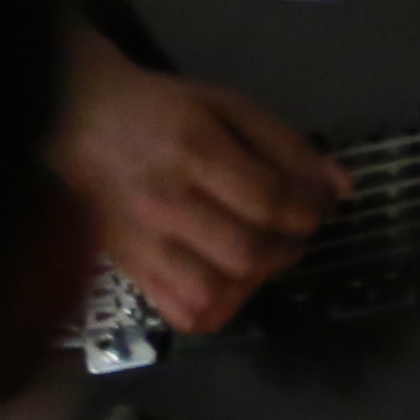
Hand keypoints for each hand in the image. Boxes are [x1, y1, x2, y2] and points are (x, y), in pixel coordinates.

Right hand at [55, 48, 351, 331]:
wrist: (78, 122)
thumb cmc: (161, 110)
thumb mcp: (227, 106)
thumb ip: (286, 145)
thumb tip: (342, 188)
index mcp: (194, 151)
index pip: (270, 200)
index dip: (309, 211)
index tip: (316, 207)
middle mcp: (166, 202)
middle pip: (247, 253)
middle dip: (286, 249)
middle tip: (288, 233)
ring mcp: (143, 242)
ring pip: (214, 294)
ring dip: (252, 283)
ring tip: (256, 259)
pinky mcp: (129, 269)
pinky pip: (183, 314)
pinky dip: (215, 308)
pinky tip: (223, 282)